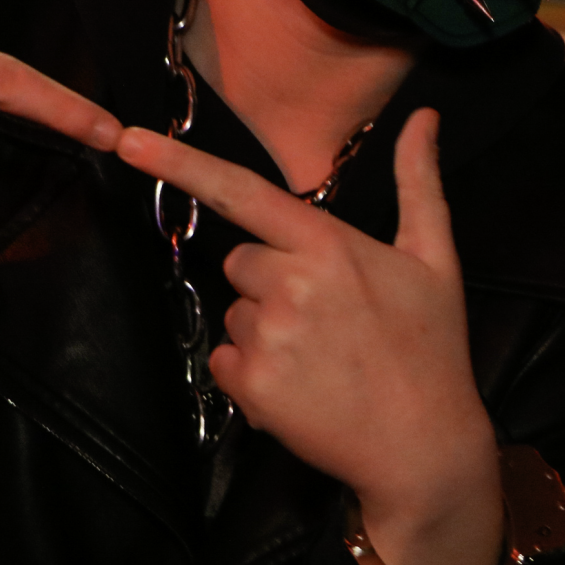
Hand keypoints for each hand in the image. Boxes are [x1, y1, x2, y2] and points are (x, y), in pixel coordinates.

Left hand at [116, 110, 504, 564]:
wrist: (425, 447)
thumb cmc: (432, 352)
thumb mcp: (436, 261)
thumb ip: (419, 183)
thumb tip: (423, 118)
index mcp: (329, 245)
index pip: (241, 192)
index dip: (179, 163)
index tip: (129, 139)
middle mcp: (291, 285)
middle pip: (240, 261)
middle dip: (271, 284)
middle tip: (329, 320)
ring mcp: (269, 337)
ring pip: (235, 313)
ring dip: (265, 334)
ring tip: (323, 361)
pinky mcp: (253, 386)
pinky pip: (226, 362)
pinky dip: (254, 377)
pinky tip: (302, 389)